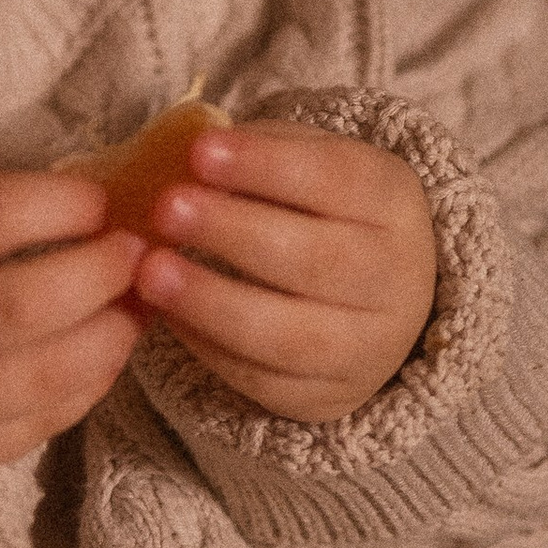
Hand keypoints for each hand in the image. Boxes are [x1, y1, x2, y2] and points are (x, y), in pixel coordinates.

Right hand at [0, 168, 144, 474]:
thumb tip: (72, 196)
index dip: (57, 205)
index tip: (96, 198)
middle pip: (20, 304)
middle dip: (96, 275)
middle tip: (132, 253)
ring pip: (34, 378)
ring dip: (102, 342)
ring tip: (130, 313)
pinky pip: (22, 434)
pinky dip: (74, 398)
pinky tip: (94, 368)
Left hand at [124, 122, 437, 421]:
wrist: (373, 300)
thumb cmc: (319, 213)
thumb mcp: (308, 166)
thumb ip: (261, 154)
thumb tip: (190, 152)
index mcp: (394, 203)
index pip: (338, 179)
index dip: (267, 165)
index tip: (199, 151)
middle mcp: (397, 279)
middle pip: (318, 260)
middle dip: (234, 232)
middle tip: (166, 208)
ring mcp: (370, 347)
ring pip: (291, 335)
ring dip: (212, 301)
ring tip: (150, 271)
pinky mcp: (329, 397)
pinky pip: (264, 379)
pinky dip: (208, 346)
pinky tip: (167, 313)